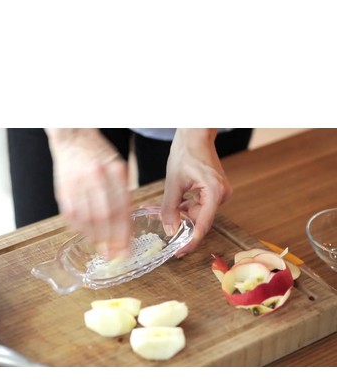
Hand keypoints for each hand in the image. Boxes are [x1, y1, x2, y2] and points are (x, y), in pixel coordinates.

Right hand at [46, 128, 130, 258]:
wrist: (72, 137)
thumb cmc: (98, 154)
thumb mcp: (118, 166)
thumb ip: (123, 192)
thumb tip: (127, 224)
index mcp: (115, 170)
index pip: (122, 208)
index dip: (124, 232)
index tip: (127, 249)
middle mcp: (96, 177)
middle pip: (105, 216)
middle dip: (111, 240)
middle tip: (115, 255)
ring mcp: (77, 183)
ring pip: (87, 219)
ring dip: (96, 238)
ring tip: (103, 249)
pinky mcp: (62, 190)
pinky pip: (71, 216)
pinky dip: (80, 229)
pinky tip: (87, 235)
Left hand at [161, 129, 232, 254]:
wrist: (195, 135)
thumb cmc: (185, 153)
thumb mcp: (173, 182)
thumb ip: (170, 208)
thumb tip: (170, 230)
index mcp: (214, 191)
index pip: (203, 224)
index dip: (191, 241)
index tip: (180, 252)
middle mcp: (222, 194)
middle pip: (201, 219)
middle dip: (183, 224)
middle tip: (165, 227)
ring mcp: (221, 193)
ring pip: (200, 213)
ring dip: (184, 214)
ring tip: (167, 208)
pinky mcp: (216, 191)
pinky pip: (201, 206)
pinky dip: (188, 207)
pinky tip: (178, 202)